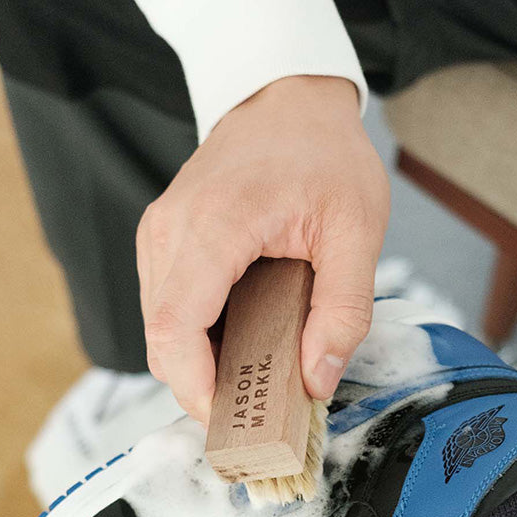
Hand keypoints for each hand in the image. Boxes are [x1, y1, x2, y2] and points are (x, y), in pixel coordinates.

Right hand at [136, 75, 389, 422]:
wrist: (286, 95)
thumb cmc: (323, 153)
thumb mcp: (358, 230)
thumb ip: (345, 311)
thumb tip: (317, 381)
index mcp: (214, 226)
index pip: (175, 330)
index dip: (195, 388)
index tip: (234, 421)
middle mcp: (169, 231)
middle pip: (160, 341)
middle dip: (200, 389)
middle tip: (255, 414)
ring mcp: (158, 235)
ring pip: (158, 331)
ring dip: (198, 366)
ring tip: (253, 380)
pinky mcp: (162, 241)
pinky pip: (165, 309)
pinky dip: (195, 340)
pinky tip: (238, 344)